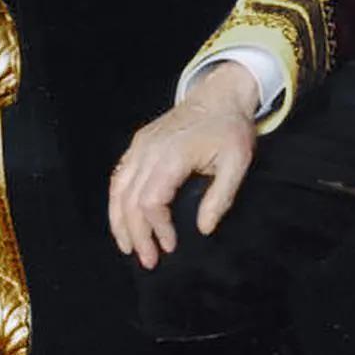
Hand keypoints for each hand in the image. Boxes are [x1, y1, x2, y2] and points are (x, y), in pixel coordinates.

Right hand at [108, 66, 267, 265]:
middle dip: (136, 233)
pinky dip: (117, 201)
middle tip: (147, 261)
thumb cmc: (230, 129)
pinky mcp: (139, 144)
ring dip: (119, 220)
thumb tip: (204, 228)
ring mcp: (140, 146)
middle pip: (130, 199)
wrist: (220, 94)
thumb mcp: (237, 163)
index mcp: (172, 155)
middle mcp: (149, 150)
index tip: (171, 246)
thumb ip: (220, 197)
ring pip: (117, 188)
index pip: (151, 200)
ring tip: (127, 246)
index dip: (157, 228)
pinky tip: (122, 218)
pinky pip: (119, 176)